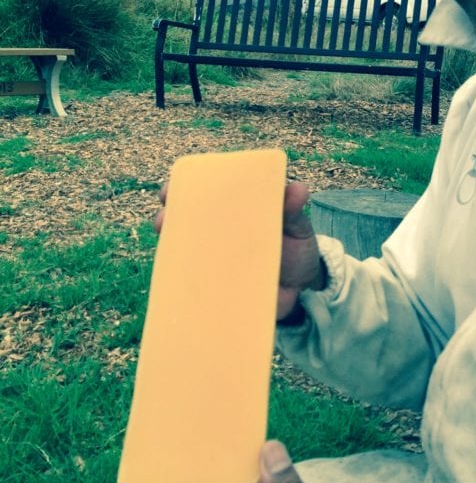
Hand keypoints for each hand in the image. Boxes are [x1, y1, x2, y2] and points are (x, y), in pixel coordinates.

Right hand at [154, 179, 324, 319]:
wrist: (304, 286)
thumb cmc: (295, 245)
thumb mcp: (296, 225)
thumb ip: (293, 209)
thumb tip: (298, 190)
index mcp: (230, 213)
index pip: (197, 196)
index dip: (179, 190)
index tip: (170, 190)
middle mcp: (215, 236)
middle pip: (179, 225)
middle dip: (166, 220)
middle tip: (164, 221)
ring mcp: (213, 264)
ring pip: (180, 257)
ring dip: (170, 255)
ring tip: (171, 256)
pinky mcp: (217, 291)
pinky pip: (195, 291)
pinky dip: (185, 291)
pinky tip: (180, 292)